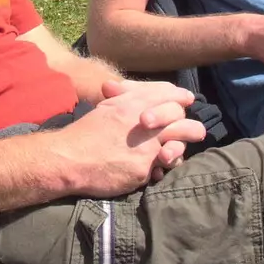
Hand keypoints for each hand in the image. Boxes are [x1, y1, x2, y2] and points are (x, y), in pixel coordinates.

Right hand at [53, 79, 207, 194]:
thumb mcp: (107, 107)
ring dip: (179, 151)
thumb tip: (144, 93)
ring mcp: (146, 147)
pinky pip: (162, 169)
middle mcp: (143, 121)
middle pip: (181, 119)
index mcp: (133, 103)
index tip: (186, 102)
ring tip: (173, 155)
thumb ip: (128, 98)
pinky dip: (160, 169)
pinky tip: (154, 171)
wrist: (68, 159)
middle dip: (191, 128)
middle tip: (196, 133)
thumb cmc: (85, 133)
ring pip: (179, 146)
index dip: (180, 98)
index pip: (169, 93)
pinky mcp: (143, 169)